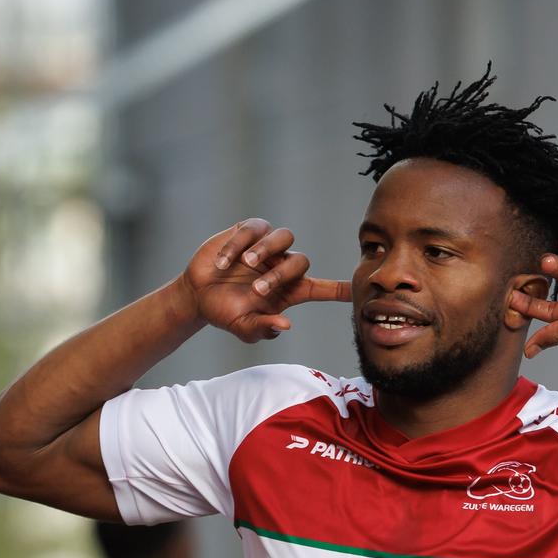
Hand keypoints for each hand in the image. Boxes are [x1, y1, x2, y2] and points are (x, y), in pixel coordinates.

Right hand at [178, 219, 350, 343]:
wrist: (197, 295)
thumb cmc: (225, 313)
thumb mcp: (244, 327)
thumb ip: (263, 328)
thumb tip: (286, 325)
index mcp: (290, 291)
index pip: (324, 288)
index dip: (342, 288)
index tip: (360, 289)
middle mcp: (283, 266)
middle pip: (301, 261)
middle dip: (280, 275)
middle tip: (257, 290)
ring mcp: (266, 248)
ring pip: (284, 237)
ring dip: (266, 251)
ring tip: (246, 265)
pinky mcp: (246, 232)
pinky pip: (253, 229)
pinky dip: (238, 244)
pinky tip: (223, 262)